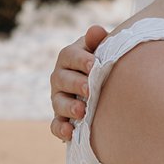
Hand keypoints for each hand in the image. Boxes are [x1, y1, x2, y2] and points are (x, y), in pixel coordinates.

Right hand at [49, 25, 108, 140]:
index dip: (80, 60)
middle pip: (62, 79)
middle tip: (89, 89)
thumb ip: (98, 41)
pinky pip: (56, 125)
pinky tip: (70, 133)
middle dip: (76, 84)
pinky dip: (61, 129)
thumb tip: (96, 31)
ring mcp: (59, 98)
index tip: (93, 64)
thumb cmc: (104, 62)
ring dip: (69, 107)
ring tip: (82, 112)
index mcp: (69, 57)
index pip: (69, 55)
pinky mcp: (61, 118)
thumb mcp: (102, 49)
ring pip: (58, 103)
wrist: (107, 83)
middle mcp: (60, 77)